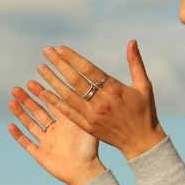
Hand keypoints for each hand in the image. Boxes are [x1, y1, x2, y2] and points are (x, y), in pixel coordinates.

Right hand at [7, 81, 105, 184]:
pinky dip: (18, 135)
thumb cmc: (90, 150)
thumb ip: (80, 110)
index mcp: (65, 122)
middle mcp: (54, 130)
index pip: (51, 103)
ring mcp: (46, 142)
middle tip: (17, 89)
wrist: (85, 172)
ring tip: (12, 101)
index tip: (31, 81)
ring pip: (30, 124)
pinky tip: (11, 125)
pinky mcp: (40, 154)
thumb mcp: (86, 126)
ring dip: (20, 113)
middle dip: (27, 100)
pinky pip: (27, 143)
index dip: (41, 93)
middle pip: (37, 111)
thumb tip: (77, 89)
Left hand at [37, 40, 166, 160]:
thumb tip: (132, 41)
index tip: (60, 48)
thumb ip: (135, 63)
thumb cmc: (144, 111)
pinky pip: (68, 113)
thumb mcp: (144, 86)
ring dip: (52, 81)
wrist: (141, 142)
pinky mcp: (87, 127)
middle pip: (75, 80)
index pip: (89, 70)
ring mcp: (92, 116)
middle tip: (46, 52)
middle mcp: (101, 102)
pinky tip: (44, 92)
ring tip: (40, 68)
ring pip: (68, 95)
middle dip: (59, 64)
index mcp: (115, 90)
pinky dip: (55, 102)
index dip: (73, 58)